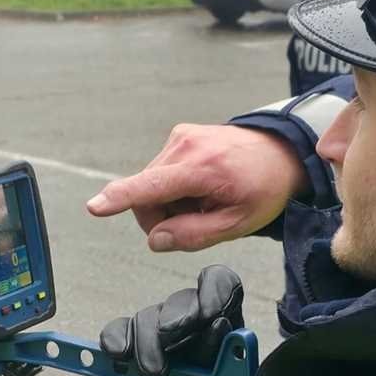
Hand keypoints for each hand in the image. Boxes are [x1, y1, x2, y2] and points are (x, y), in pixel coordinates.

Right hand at [86, 123, 307, 251]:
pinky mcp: (179, 136)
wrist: (282, 151)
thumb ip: (194, 234)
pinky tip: (200, 188)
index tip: (94, 207)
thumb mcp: (238, 223)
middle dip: (161, 217)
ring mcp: (180, 137)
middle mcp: (185, 146)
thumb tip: (155, 239)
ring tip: (204, 200)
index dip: (120, 199)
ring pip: (150, 186)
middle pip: (146, 195)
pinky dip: (173, 188)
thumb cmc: (263, 189)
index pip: (152, 186)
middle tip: (196, 221)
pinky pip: (159, 173)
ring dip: (169, 203)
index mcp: (203, 168)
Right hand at [99, 265, 243, 375]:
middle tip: (170, 336)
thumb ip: (218, 355)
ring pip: (148, 316)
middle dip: (176, 317)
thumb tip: (222, 324)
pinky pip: (119, 330)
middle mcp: (190, 319)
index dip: (216, 290)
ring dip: (148, 343)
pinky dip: (117, 340)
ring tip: (153, 374)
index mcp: (222, 323)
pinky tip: (118, 355)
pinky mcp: (128, 340)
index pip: (223, 286)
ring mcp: (157, 327)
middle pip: (183, 300)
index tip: (211, 311)